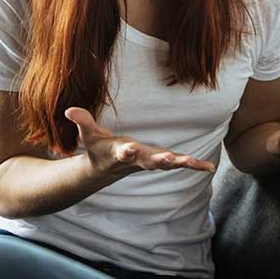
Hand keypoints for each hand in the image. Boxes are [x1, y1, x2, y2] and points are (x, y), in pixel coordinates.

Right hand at [64, 107, 216, 176]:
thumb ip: (83, 122)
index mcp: (120, 153)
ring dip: (181, 164)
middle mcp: (138, 160)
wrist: (107, 168)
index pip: (123, 152)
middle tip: (169, 159)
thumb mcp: (89, 136)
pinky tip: (209, 168)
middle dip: (158, 161)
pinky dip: (194, 166)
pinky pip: (180, 165)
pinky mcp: (162, 162)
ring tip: (195, 163)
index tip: (128, 149)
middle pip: (149, 161)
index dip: (125, 151)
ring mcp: (151, 162)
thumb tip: (69, 110)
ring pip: (167, 164)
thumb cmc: (99, 148)